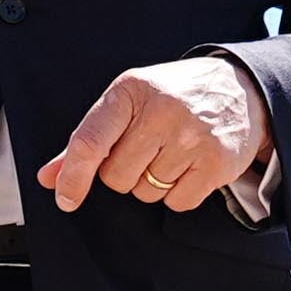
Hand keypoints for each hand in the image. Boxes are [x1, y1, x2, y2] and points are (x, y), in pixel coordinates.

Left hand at [37, 56, 268, 212]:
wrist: (240, 88)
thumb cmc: (172, 97)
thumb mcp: (128, 104)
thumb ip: (87, 141)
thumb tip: (49, 178)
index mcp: (130, 91)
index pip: (89, 142)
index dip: (73, 177)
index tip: (65, 199)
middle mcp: (161, 112)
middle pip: (116, 177)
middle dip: (125, 173)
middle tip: (147, 150)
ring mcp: (192, 137)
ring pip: (146, 193)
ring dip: (153, 184)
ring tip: (172, 153)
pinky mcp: (217, 163)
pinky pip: (177, 203)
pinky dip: (179, 194)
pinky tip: (190, 166)